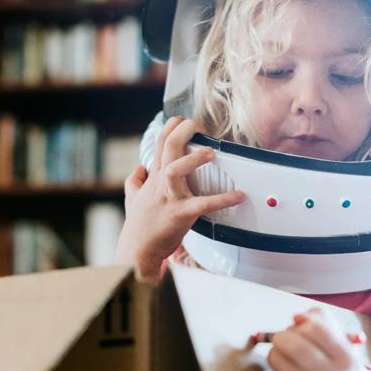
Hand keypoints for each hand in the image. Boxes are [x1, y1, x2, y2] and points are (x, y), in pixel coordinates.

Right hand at [114, 116, 245, 282]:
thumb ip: (135, 181)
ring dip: (192, 160)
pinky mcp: (181, 215)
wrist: (137, 251)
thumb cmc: (138, 225)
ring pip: (176, 171)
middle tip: (196, 123)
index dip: (171, 127)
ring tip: (210, 152)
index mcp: (154, 177)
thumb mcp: (131, 199)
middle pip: (167, 149)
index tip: (182, 119)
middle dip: (181, 132)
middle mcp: (160, 183)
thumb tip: (139, 168)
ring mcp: (170, 198)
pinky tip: (239, 195)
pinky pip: (203, 204)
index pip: (159, 144)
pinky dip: (223, 199)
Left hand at [266, 308, 370, 370]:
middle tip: (281, 337)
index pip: (316, 329)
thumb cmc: (341, 362)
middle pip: (295, 347)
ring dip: (275, 351)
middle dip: (281, 336)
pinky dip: (279, 369)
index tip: (298, 325)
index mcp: (346, 358)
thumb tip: (297, 318)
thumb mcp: (342, 338)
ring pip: (278, 361)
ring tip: (284, 353)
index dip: (302, 322)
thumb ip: (321, 320)